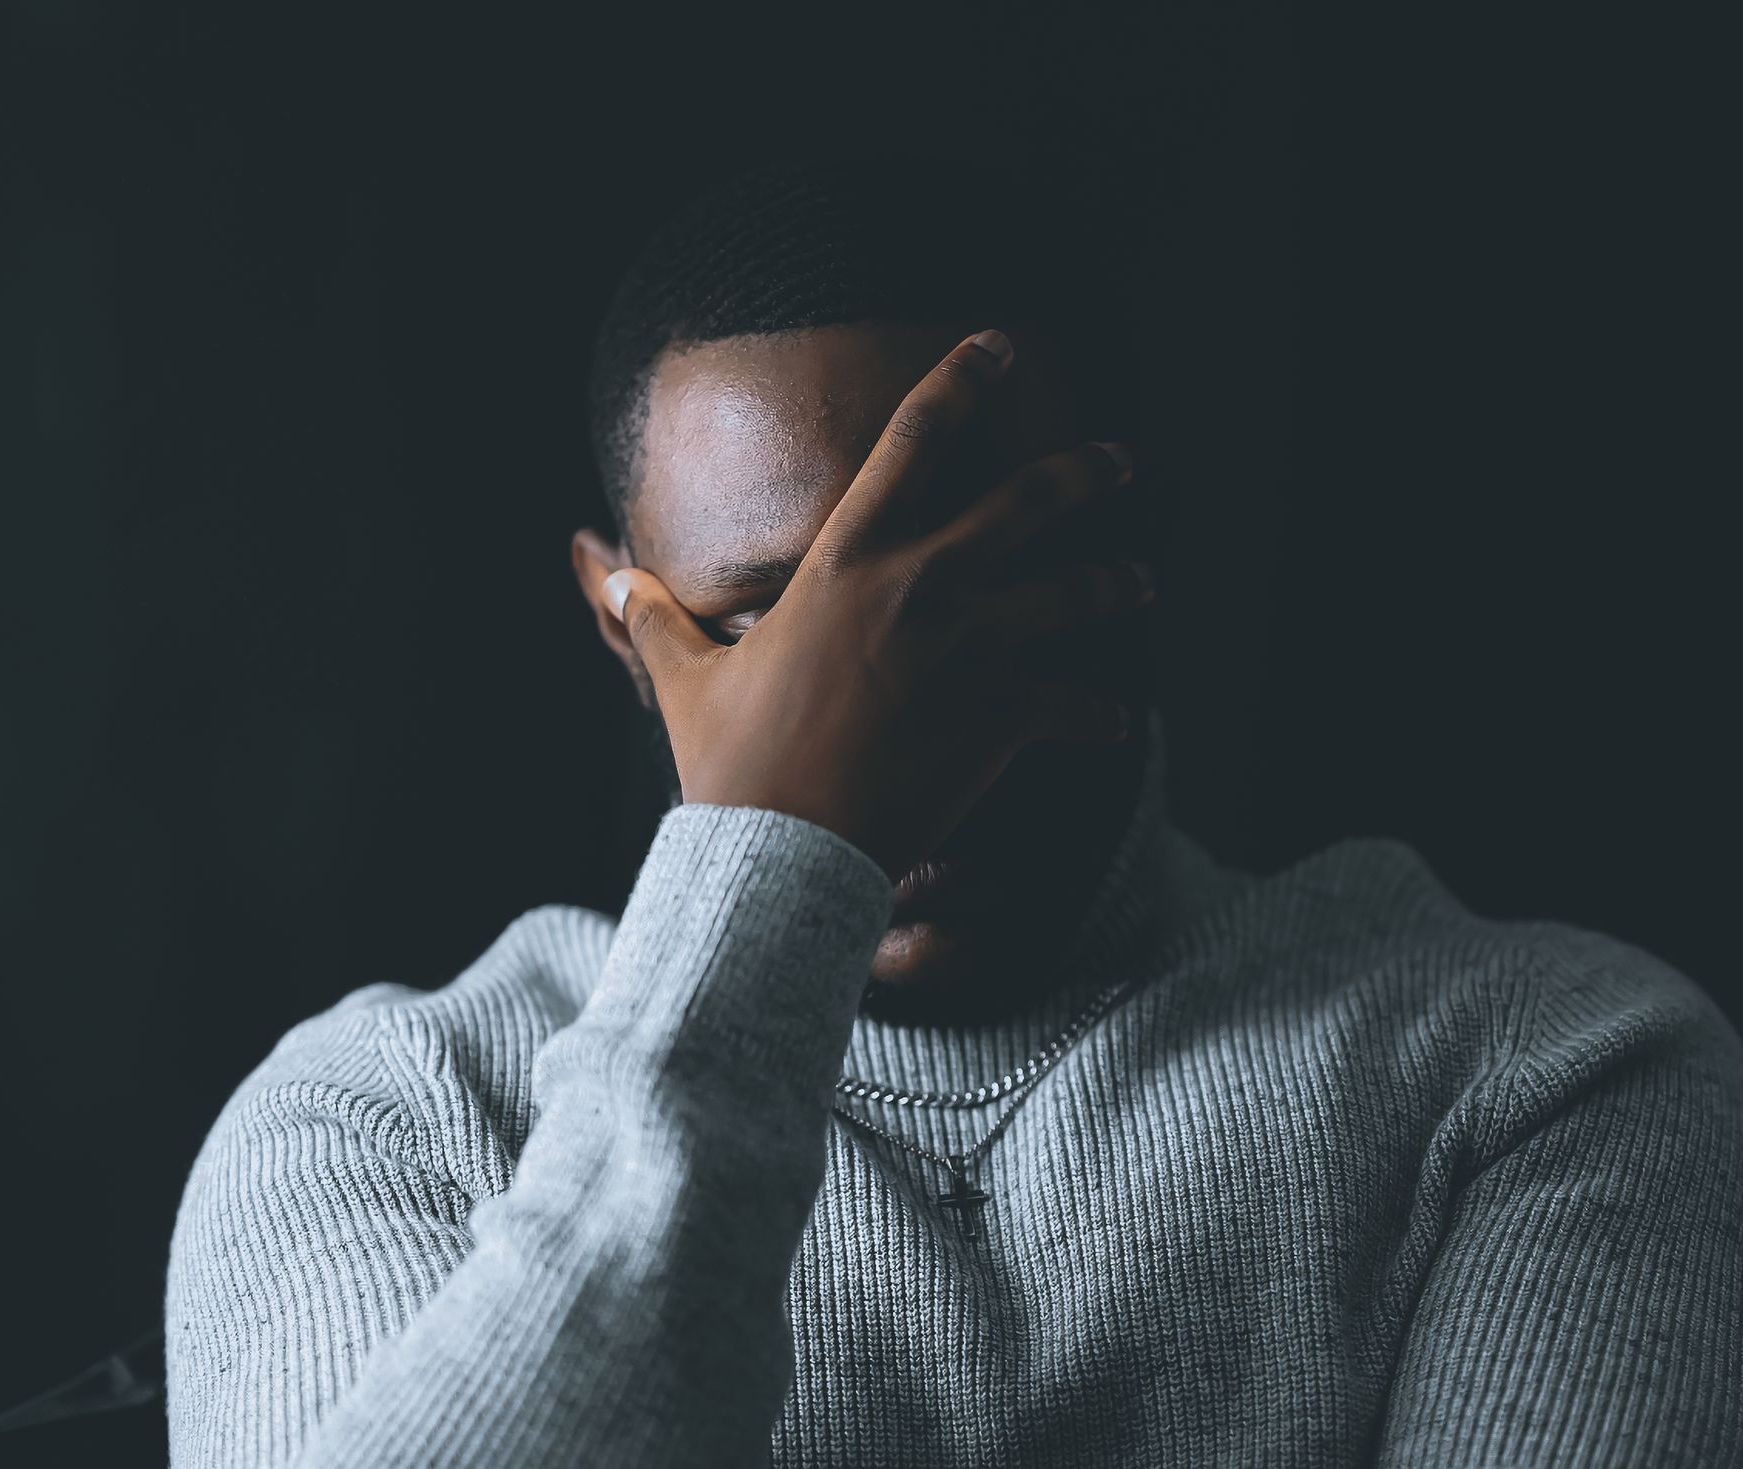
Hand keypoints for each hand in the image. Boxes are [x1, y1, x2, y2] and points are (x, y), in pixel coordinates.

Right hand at [603, 329, 1155, 884]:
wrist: (782, 850)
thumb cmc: (732, 763)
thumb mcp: (685, 676)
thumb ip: (654, 614)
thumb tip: (602, 572)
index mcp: (846, 560)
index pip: (912, 438)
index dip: (961, 379)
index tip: (996, 346)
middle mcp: (920, 587)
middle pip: (1026, 501)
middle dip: (1084, 471)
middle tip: (1120, 459)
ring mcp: (969, 649)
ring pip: (1071, 594)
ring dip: (1114, 582)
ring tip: (1139, 579)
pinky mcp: (1001, 716)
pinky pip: (1074, 705)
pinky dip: (1098, 716)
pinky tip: (1116, 724)